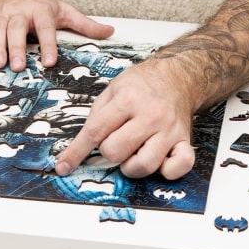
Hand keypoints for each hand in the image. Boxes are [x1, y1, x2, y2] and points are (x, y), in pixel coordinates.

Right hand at [0, 0, 112, 70]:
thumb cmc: (39, 4)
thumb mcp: (64, 11)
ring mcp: (2, 15)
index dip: (48, 44)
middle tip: (19, 66)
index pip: (46, 28)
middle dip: (18, 47)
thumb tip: (110, 32)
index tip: (50, 61)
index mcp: (41, 11)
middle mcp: (20, 12)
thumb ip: (85, 25)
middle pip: (18, 29)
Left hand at [56, 62, 196, 180]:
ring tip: (132, 154)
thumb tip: (79, 148)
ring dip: (131, 166)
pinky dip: (167, 171)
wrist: (177, 77)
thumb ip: (96, 117)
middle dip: (108, 152)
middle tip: (115, 142)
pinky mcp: (184, 140)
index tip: (64, 166)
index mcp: (128, 100)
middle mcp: (150, 115)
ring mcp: (169, 130)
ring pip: (144, 165)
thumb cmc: (142, 85)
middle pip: (116, 151)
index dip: (76, 152)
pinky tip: (159, 162)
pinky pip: (180, 166)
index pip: (95, 132)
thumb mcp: (112, 90)